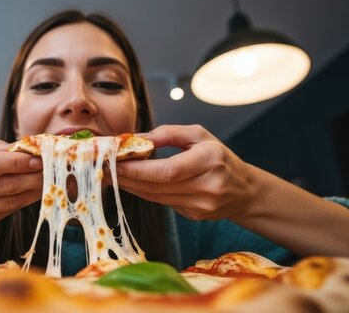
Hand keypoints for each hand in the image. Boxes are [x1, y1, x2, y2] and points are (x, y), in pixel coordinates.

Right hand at [0, 140, 42, 241]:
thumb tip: (25, 146)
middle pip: (1, 185)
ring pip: (6, 203)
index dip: (16, 162)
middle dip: (31, 177)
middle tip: (51, 171)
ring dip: (31, 192)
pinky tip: (32, 195)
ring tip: (47, 182)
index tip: (38, 159)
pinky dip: (21, 204)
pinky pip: (3, 214)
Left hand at [116, 125, 256, 220]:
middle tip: (104, 168)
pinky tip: (132, 183)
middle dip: (127, 177)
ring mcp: (201, 205)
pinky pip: (162, 203)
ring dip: (131, 186)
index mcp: (210, 160)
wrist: (244, 190)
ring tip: (112, 175)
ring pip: (156, 197)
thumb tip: (136, 137)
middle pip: (157, 186)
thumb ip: (168, 133)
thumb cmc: (219, 157)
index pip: (167, 170)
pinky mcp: (194, 216)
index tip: (115, 161)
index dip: (138, 169)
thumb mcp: (200, 135)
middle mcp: (207, 186)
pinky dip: (144, 193)